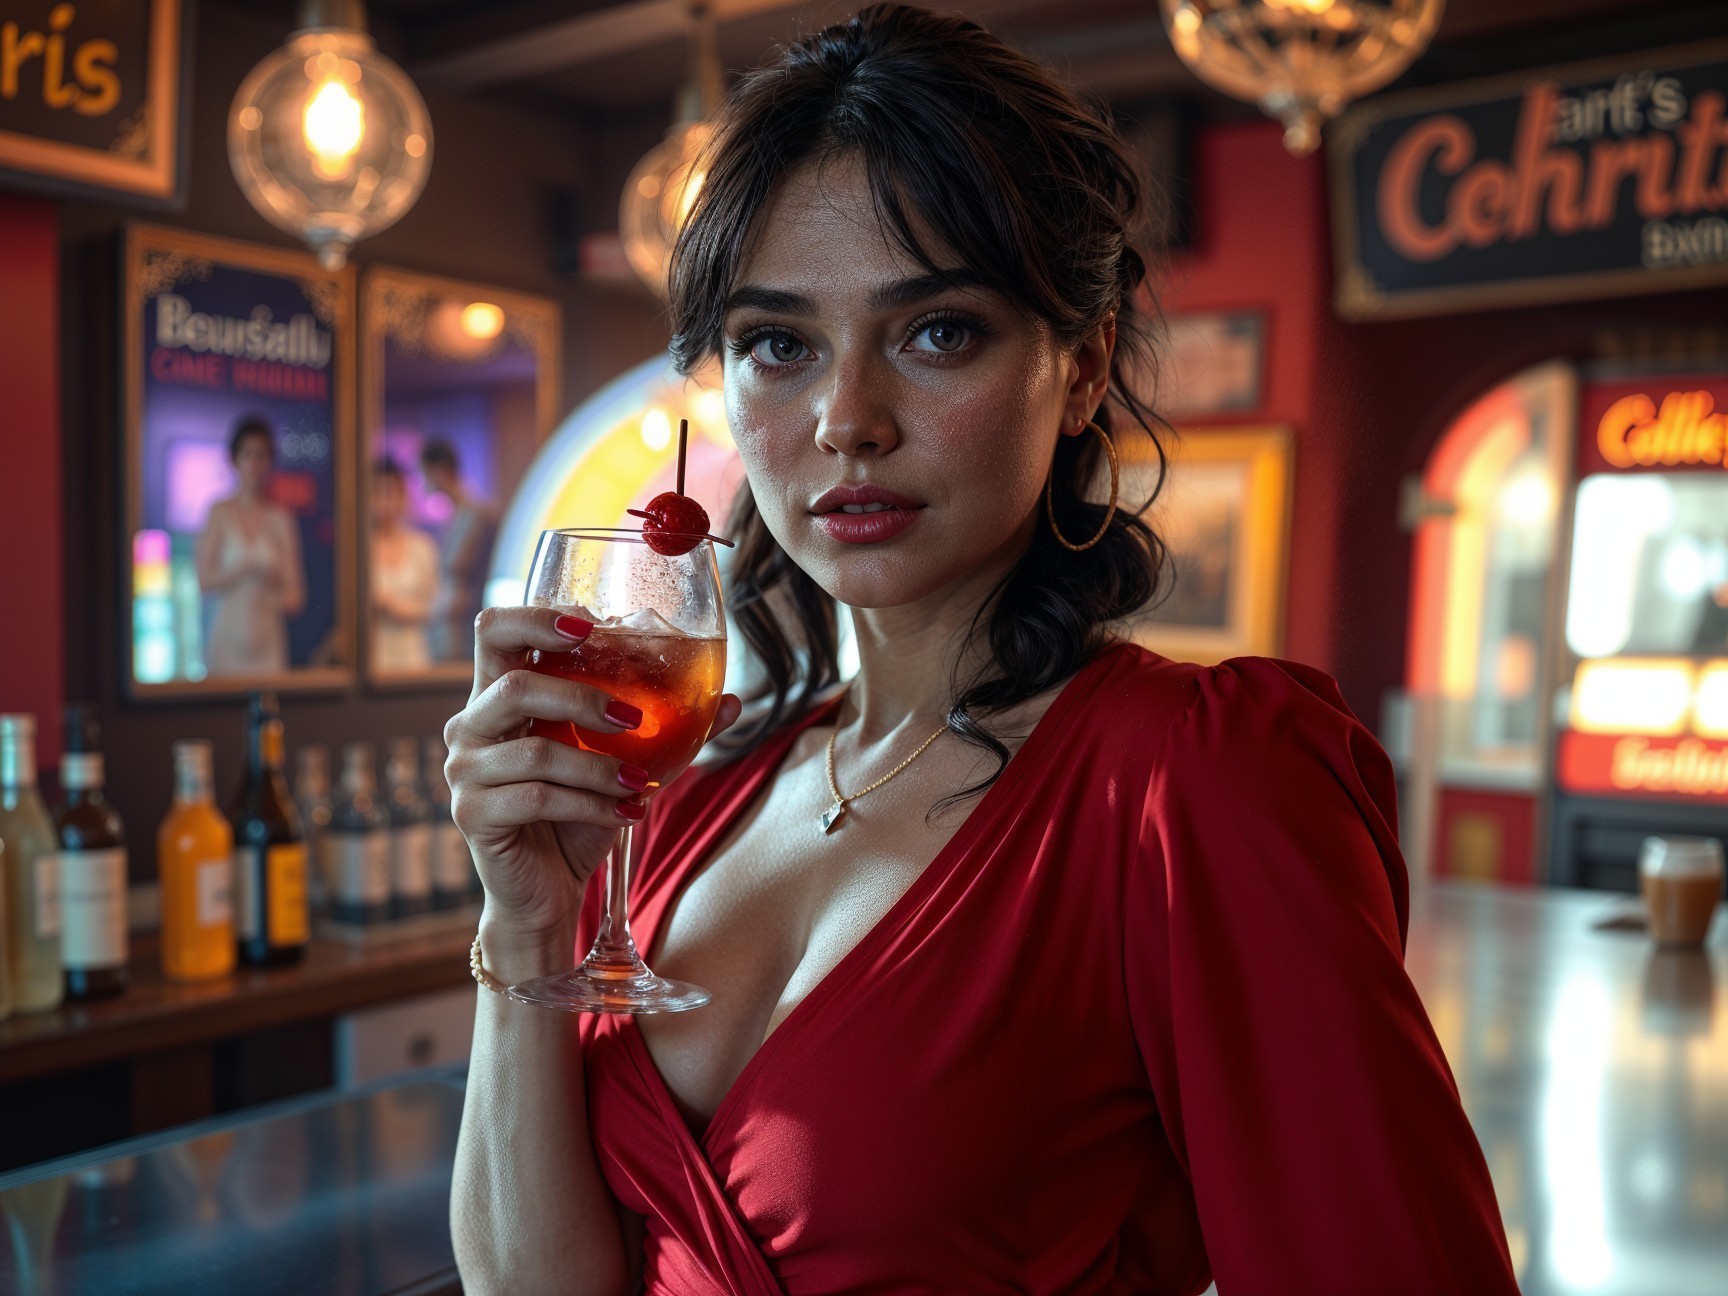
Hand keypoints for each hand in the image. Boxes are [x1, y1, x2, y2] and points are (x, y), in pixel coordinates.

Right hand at [443, 606, 741, 948]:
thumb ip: (665, 730)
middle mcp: (471, 726)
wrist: (546, 889)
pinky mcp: (472, 814)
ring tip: (640, 783)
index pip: (496, 632)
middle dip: (580, 696)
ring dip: (599, 768)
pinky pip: (539, 799)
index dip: (537, 618)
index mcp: (496, 696)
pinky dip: (591, 805)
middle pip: (512, 685)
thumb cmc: (577, 816)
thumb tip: (732, 702)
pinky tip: (625, 814)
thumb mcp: (620, 764)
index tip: (591, 626)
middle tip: (631, 717)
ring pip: (536, 752)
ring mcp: (464, 772)